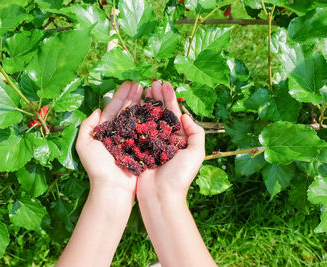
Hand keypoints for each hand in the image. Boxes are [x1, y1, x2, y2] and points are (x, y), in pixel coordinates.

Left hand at [76, 81, 142, 195]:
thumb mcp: (84, 144)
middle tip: (140, 83)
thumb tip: (96, 110)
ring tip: (147, 91)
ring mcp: (131, 140)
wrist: (112, 188)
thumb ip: (87, 126)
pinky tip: (154, 107)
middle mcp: (119, 134)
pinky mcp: (141, 147)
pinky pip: (145, 130)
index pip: (113, 109)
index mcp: (105, 131)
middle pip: (126, 111)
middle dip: (132, 96)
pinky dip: (149, 118)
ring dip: (141, 104)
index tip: (129, 84)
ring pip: (137, 118)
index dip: (120, 96)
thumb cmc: (97, 167)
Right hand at [137, 81, 205, 200]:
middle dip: (156, 97)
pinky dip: (134, 117)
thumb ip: (196, 133)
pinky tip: (131, 106)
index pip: (174, 113)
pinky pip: (136, 130)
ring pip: (147, 119)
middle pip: (160, 113)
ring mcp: (150, 143)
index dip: (169, 98)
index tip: (164, 84)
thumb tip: (186, 116)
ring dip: (145, 103)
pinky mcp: (138, 148)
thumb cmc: (179, 176)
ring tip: (142, 89)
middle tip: (151, 82)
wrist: (160, 196)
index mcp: (178, 138)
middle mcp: (164, 139)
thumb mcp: (196, 154)